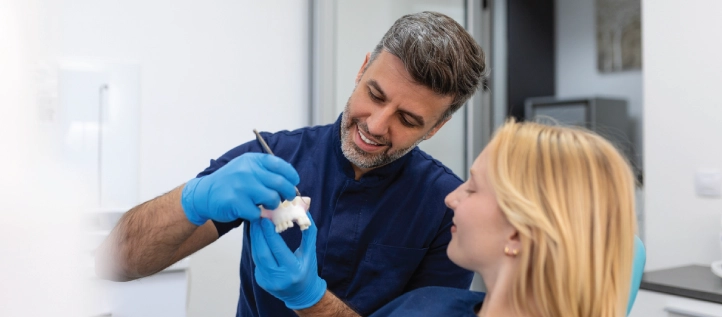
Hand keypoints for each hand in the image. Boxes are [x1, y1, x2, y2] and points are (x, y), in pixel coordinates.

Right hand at [181, 153, 298, 224]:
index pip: (280, 165)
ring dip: (273, 205)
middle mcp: (248, 171)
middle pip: (280, 183)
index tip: (294, 182)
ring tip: (266, 205)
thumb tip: (290, 183)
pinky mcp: (237, 202)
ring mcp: (242, 186)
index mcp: (252, 160)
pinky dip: (258, 215)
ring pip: (272, 198)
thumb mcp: (246, 168)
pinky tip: (251, 211)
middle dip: (288, 193)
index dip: (291, 175)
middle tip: (287, 198)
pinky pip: (258, 213)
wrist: (205, 194)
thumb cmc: (230, 182)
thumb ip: (265, 172)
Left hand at [250, 213, 326, 309]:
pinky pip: (257, 262)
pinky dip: (257, 248)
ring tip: (255, 226)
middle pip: (263, 253)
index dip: (269, 233)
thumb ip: (309, 233)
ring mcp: (268, 281)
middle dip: (258, 234)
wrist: (302, 294)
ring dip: (255, 240)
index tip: (265, 219)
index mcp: (293, 270)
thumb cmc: (308, 270)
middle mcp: (279, 278)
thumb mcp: (311, 252)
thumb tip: (304, 212)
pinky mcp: (261, 281)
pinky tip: (257, 238)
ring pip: (257, 256)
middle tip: (256, 219)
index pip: (277, 249)